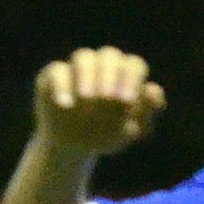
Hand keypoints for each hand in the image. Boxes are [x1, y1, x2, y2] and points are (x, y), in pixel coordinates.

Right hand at [34, 47, 165, 156]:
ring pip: (83, 56)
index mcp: (125, 75)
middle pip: (109, 55)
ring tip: (87, 98)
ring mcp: (76, 69)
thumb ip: (145, 114)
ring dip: (87, 74)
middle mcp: (102, 66)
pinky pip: (57, 71)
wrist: (72, 148)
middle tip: (107, 98)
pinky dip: (62, 85)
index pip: (133, 65)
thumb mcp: (127, 132)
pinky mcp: (52, 76)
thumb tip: (152, 91)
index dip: (131, 79)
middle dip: (110, 75)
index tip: (125, 101)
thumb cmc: (106, 135)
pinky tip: (66, 105)